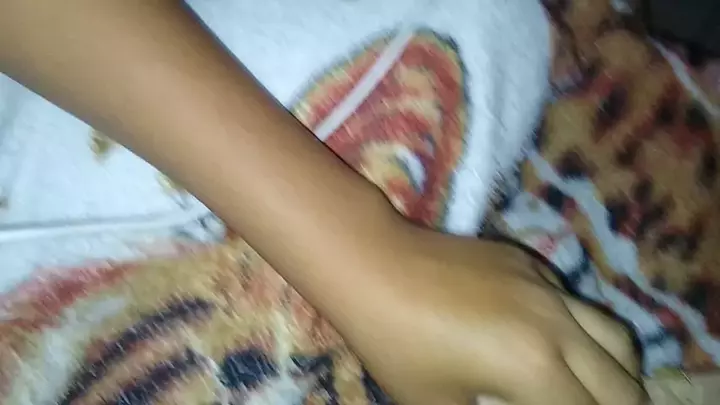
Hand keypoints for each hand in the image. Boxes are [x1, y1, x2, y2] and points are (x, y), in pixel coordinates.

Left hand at [335, 231, 646, 404]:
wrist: (373, 265)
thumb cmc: (397, 344)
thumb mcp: (442, 402)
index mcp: (535, 368)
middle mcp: (557, 325)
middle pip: (622, 382)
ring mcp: (547, 286)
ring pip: (614, 335)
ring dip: (616, 369)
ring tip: (597, 387)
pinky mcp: (530, 262)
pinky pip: (576, 303)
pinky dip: (581, 330)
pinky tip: (553, 339)